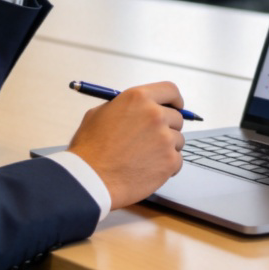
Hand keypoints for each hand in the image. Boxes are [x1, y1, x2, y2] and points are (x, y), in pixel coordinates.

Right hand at [66, 82, 186, 209]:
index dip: (174, 100)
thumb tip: (137, 109)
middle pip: (177, 118)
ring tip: (144, 157)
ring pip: (178, 140)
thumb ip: (123, 108)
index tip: (174, 107)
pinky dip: (166, 166)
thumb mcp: (99, 114)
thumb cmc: (90, 148)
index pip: (170, 91)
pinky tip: (147, 169)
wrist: (91, 178)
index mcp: (138, 98)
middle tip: (151, 139)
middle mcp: (155, 115)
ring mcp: (165, 138)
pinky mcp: (170, 161)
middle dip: (167, 127)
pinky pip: (177, 160)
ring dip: (166, 148)